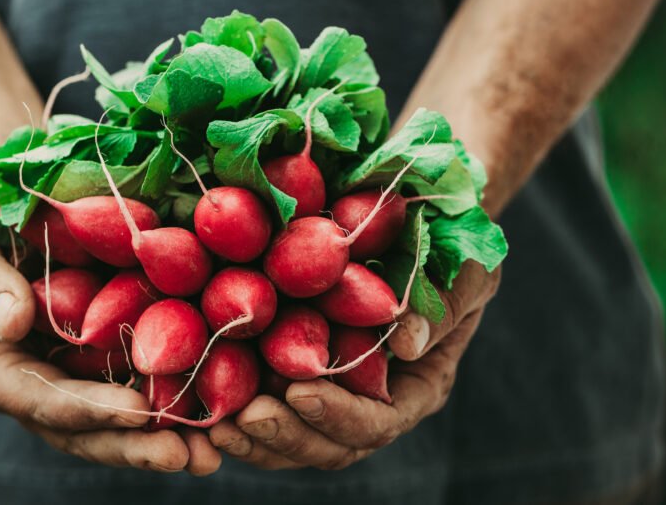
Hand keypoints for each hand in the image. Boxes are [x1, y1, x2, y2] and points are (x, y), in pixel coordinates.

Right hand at [0, 204, 220, 475]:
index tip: (137, 411)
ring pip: (119, 426)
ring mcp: (77, 382)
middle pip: (86, 432)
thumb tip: (12, 322)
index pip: (43, 400)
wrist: (10, 211)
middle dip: (135, 446)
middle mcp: (37, 389)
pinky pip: (145, 391)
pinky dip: (180, 405)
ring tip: (212, 454)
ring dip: (165, 441)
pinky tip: (220, 414)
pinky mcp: (111, 364)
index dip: (90, 411)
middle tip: (186, 455)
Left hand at [209, 263, 498, 469]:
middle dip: (286, 435)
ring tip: (215, 423)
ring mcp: (332, 388)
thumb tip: (408, 345)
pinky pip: (265, 399)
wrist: (421, 221)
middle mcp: (372, 398)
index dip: (339, 415)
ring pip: (292, 435)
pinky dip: (235, 401)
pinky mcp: (293, 365)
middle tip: (245, 417)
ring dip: (253, 435)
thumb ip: (442, 304)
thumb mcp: (465, 267)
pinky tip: (200, 394)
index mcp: (417, 385)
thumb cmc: (456, 243)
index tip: (301, 392)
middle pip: (328, 444)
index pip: (377, 422)